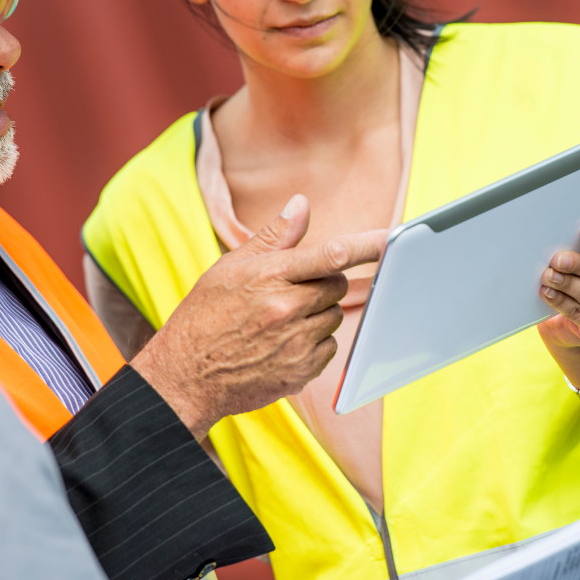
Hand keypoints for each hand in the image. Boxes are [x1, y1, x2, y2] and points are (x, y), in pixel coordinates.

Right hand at [132, 195, 386, 438]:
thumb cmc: (206, 314)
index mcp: (270, 276)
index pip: (331, 255)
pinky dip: (315, 343)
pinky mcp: (300, 372)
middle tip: (293, 289)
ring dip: (319, 314)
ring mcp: (295, 343)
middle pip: (336, 285)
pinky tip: (284, 343)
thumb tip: (301, 204)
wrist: (187, 375)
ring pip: (334, 317)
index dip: (367, 245)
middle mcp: (286, 309)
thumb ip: (273, 237)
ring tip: (282, 319)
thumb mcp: (231, 267)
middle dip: (323, 283)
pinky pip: (330, 348)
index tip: (392, 238)